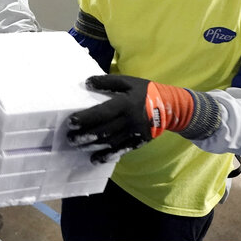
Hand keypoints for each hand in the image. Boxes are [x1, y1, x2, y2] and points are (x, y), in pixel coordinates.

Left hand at [66, 74, 194, 163]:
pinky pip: (120, 150)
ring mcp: (134, 133)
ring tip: (77, 146)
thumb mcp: (129, 82)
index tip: (71, 122)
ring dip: (92, 146)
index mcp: (125, 103)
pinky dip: (107, 155)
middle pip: (103, 130)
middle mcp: (129, 120)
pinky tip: (95, 159)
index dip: (86, 118)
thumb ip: (108, 81)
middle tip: (70, 138)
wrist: (171, 107)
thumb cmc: (146, 92)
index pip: (102, 112)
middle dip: (85, 135)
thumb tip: (87, 82)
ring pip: (110, 142)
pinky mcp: (138, 142)